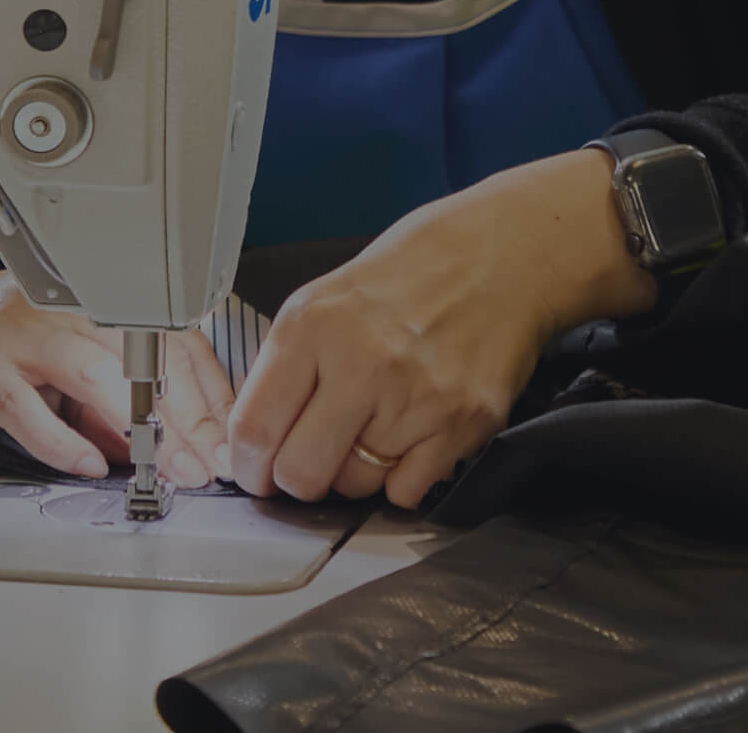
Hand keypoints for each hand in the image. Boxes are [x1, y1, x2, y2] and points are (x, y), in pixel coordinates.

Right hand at [0, 237, 232, 484]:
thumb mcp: (59, 362)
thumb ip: (108, 400)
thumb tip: (162, 446)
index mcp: (92, 300)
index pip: (170, 337)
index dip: (206, 391)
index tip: (227, 437)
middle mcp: (59, 307)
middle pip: (143, 353)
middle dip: (185, 416)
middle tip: (208, 465)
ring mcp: (16, 334)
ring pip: (93, 373)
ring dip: (137, 427)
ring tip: (164, 468)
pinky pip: (26, 407)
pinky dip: (61, 440)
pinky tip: (87, 464)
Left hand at [223, 149, 658, 508]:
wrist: (501, 255)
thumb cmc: (410, 276)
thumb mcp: (325, 300)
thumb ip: (284, 367)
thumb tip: (250, 441)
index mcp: (313, 326)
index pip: (253, 428)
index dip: (247, 465)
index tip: (255, 471)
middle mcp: (362, 362)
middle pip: (301, 473)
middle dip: (297, 479)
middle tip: (309, 462)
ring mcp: (417, 396)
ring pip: (356, 485)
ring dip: (356, 471)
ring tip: (374, 426)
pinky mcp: (464, 421)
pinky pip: (407, 491)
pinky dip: (403, 476)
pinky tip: (410, 434)